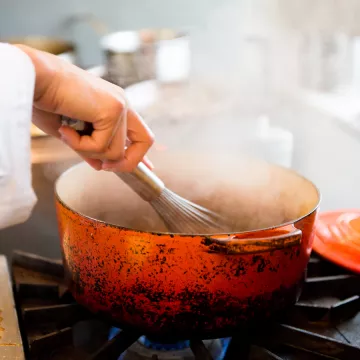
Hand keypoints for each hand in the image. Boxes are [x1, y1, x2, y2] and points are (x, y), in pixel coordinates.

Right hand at [16, 45, 153, 171]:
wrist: (31, 77)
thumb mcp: (70, 131)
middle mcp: (121, 103)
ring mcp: (119, 105)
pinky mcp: (112, 110)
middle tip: (104, 166)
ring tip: (68, 132)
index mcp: (113, 105)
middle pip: (145, 141)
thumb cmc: (44, 99)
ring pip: (117, 152)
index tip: (147, 167)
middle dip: (129, 162)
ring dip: (88, 151)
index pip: (138, 133)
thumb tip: (100, 165)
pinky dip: (80, 145)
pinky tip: (66, 128)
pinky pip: (102, 147)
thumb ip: (88, 148)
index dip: (141, 153)